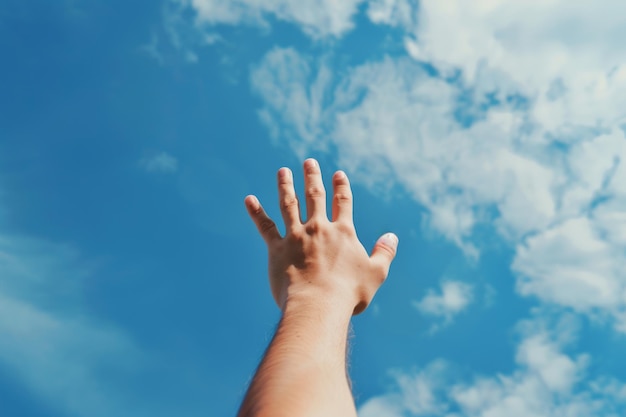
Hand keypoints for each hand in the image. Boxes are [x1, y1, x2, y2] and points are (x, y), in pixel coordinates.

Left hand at [244, 158, 397, 314]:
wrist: (318, 305)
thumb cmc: (349, 293)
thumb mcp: (376, 273)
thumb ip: (384, 253)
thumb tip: (392, 236)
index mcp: (343, 232)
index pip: (343, 202)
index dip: (341, 186)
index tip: (338, 174)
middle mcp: (319, 228)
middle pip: (315, 195)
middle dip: (312, 176)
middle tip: (308, 162)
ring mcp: (296, 236)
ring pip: (289, 204)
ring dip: (285, 185)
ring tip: (282, 171)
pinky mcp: (277, 249)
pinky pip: (265, 226)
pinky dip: (256, 212)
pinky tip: (249, 200)